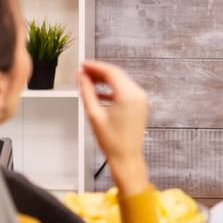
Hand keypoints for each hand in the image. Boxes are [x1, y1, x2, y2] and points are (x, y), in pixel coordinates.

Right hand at [78, 59, 149, 194]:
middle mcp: (138, 94)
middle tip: (83, 71)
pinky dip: (112, 90)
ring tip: (88, 81)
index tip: (82, 65)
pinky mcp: (140, 105)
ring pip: (121, 82)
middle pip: (117, 75)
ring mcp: (141, 99)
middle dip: (99, 72)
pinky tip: (99, 93)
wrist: (126, 158)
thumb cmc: (111, 141)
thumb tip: (81, 77)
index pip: (111, 72)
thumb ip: (87, 92)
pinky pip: (125, 91)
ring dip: (105, 80)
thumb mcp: (94, 114)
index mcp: (128, 95)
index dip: (95, 66)